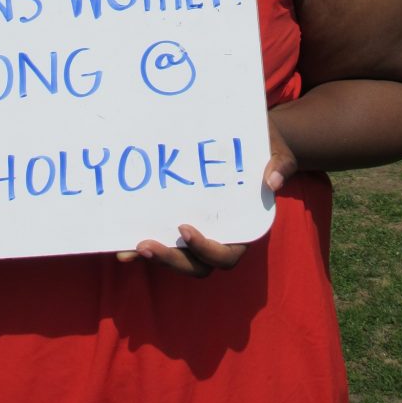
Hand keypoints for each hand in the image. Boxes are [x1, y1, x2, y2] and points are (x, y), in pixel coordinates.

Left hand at [117, 118, 296, 277]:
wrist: (248, 137)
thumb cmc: (265, 146)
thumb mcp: (278, 150)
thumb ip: (279, 164)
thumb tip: (272, 181)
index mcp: (243, 227)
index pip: (227, 253)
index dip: (207, 250)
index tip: (186, 229)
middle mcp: (220, 236)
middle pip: (198, 266)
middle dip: (173, 260)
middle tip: (146, 246)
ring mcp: (199, 233)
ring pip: (180, 260)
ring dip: (157, 258)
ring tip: (132, 248)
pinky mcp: (180, 223)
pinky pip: (164, 241)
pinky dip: (144, 248)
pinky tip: (121, 246)